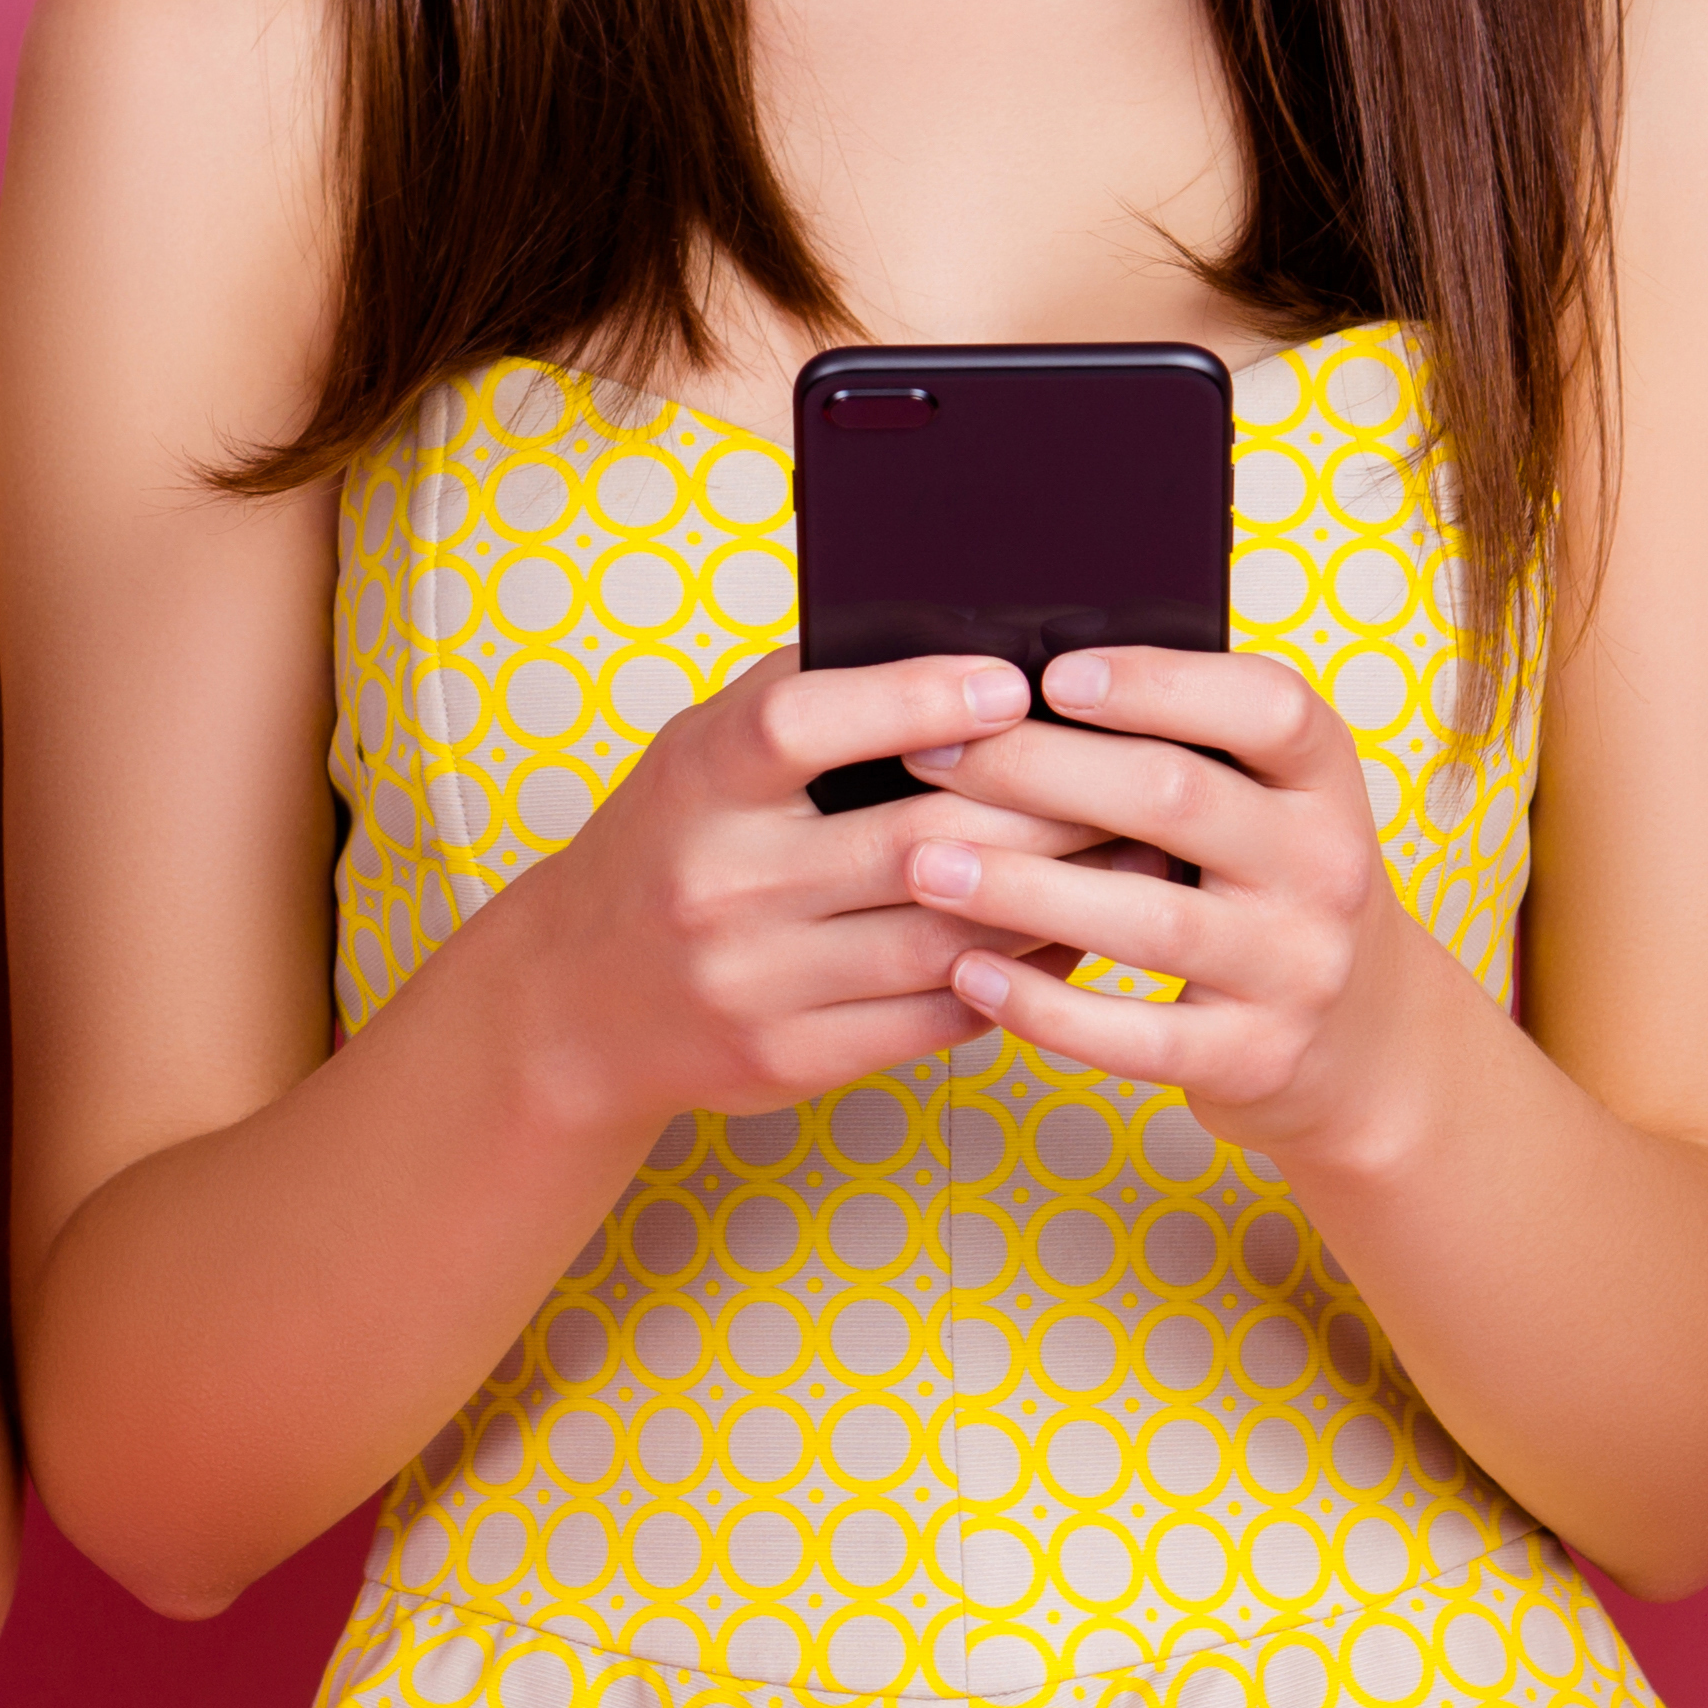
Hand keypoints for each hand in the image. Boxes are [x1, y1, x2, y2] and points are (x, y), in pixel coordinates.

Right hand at [471, 651, 1086, 1149]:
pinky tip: (1070, 934)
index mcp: (697, 784)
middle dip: (1042, 803)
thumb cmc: (668, 843)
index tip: (1011, 682)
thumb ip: (805, 698)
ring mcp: (753, 983)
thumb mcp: (698, 749)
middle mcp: (719, 885)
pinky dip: (1016, 974)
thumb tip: (962, 646)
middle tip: (1136, 770)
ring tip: (1136, 853)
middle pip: (911, 839)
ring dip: (1057, 895)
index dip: (913, 697)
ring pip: (944, 936)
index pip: (803, 724)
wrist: (571, 1004)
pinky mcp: (788, 1061)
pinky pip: (935, 1017)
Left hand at [897, 642, 1477, 1189]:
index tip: (1052, 675)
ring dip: (1023, 888)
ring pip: (1150, 920)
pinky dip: (1045, 1006)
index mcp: (1327, 780)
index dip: (1158, 682)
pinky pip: (1136, 1037)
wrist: (1368, 1042)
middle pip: (1177, 798)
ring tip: (925, 865)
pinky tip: (971, 974)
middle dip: (1039, 771)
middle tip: (930, 757)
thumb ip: (1188, 748)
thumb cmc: (1273, 891)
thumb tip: (1017, 689)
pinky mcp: (1255, 1059)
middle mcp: (1327, 867)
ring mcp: (1297, 970)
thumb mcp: (1273, 804)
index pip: (1266, 706)